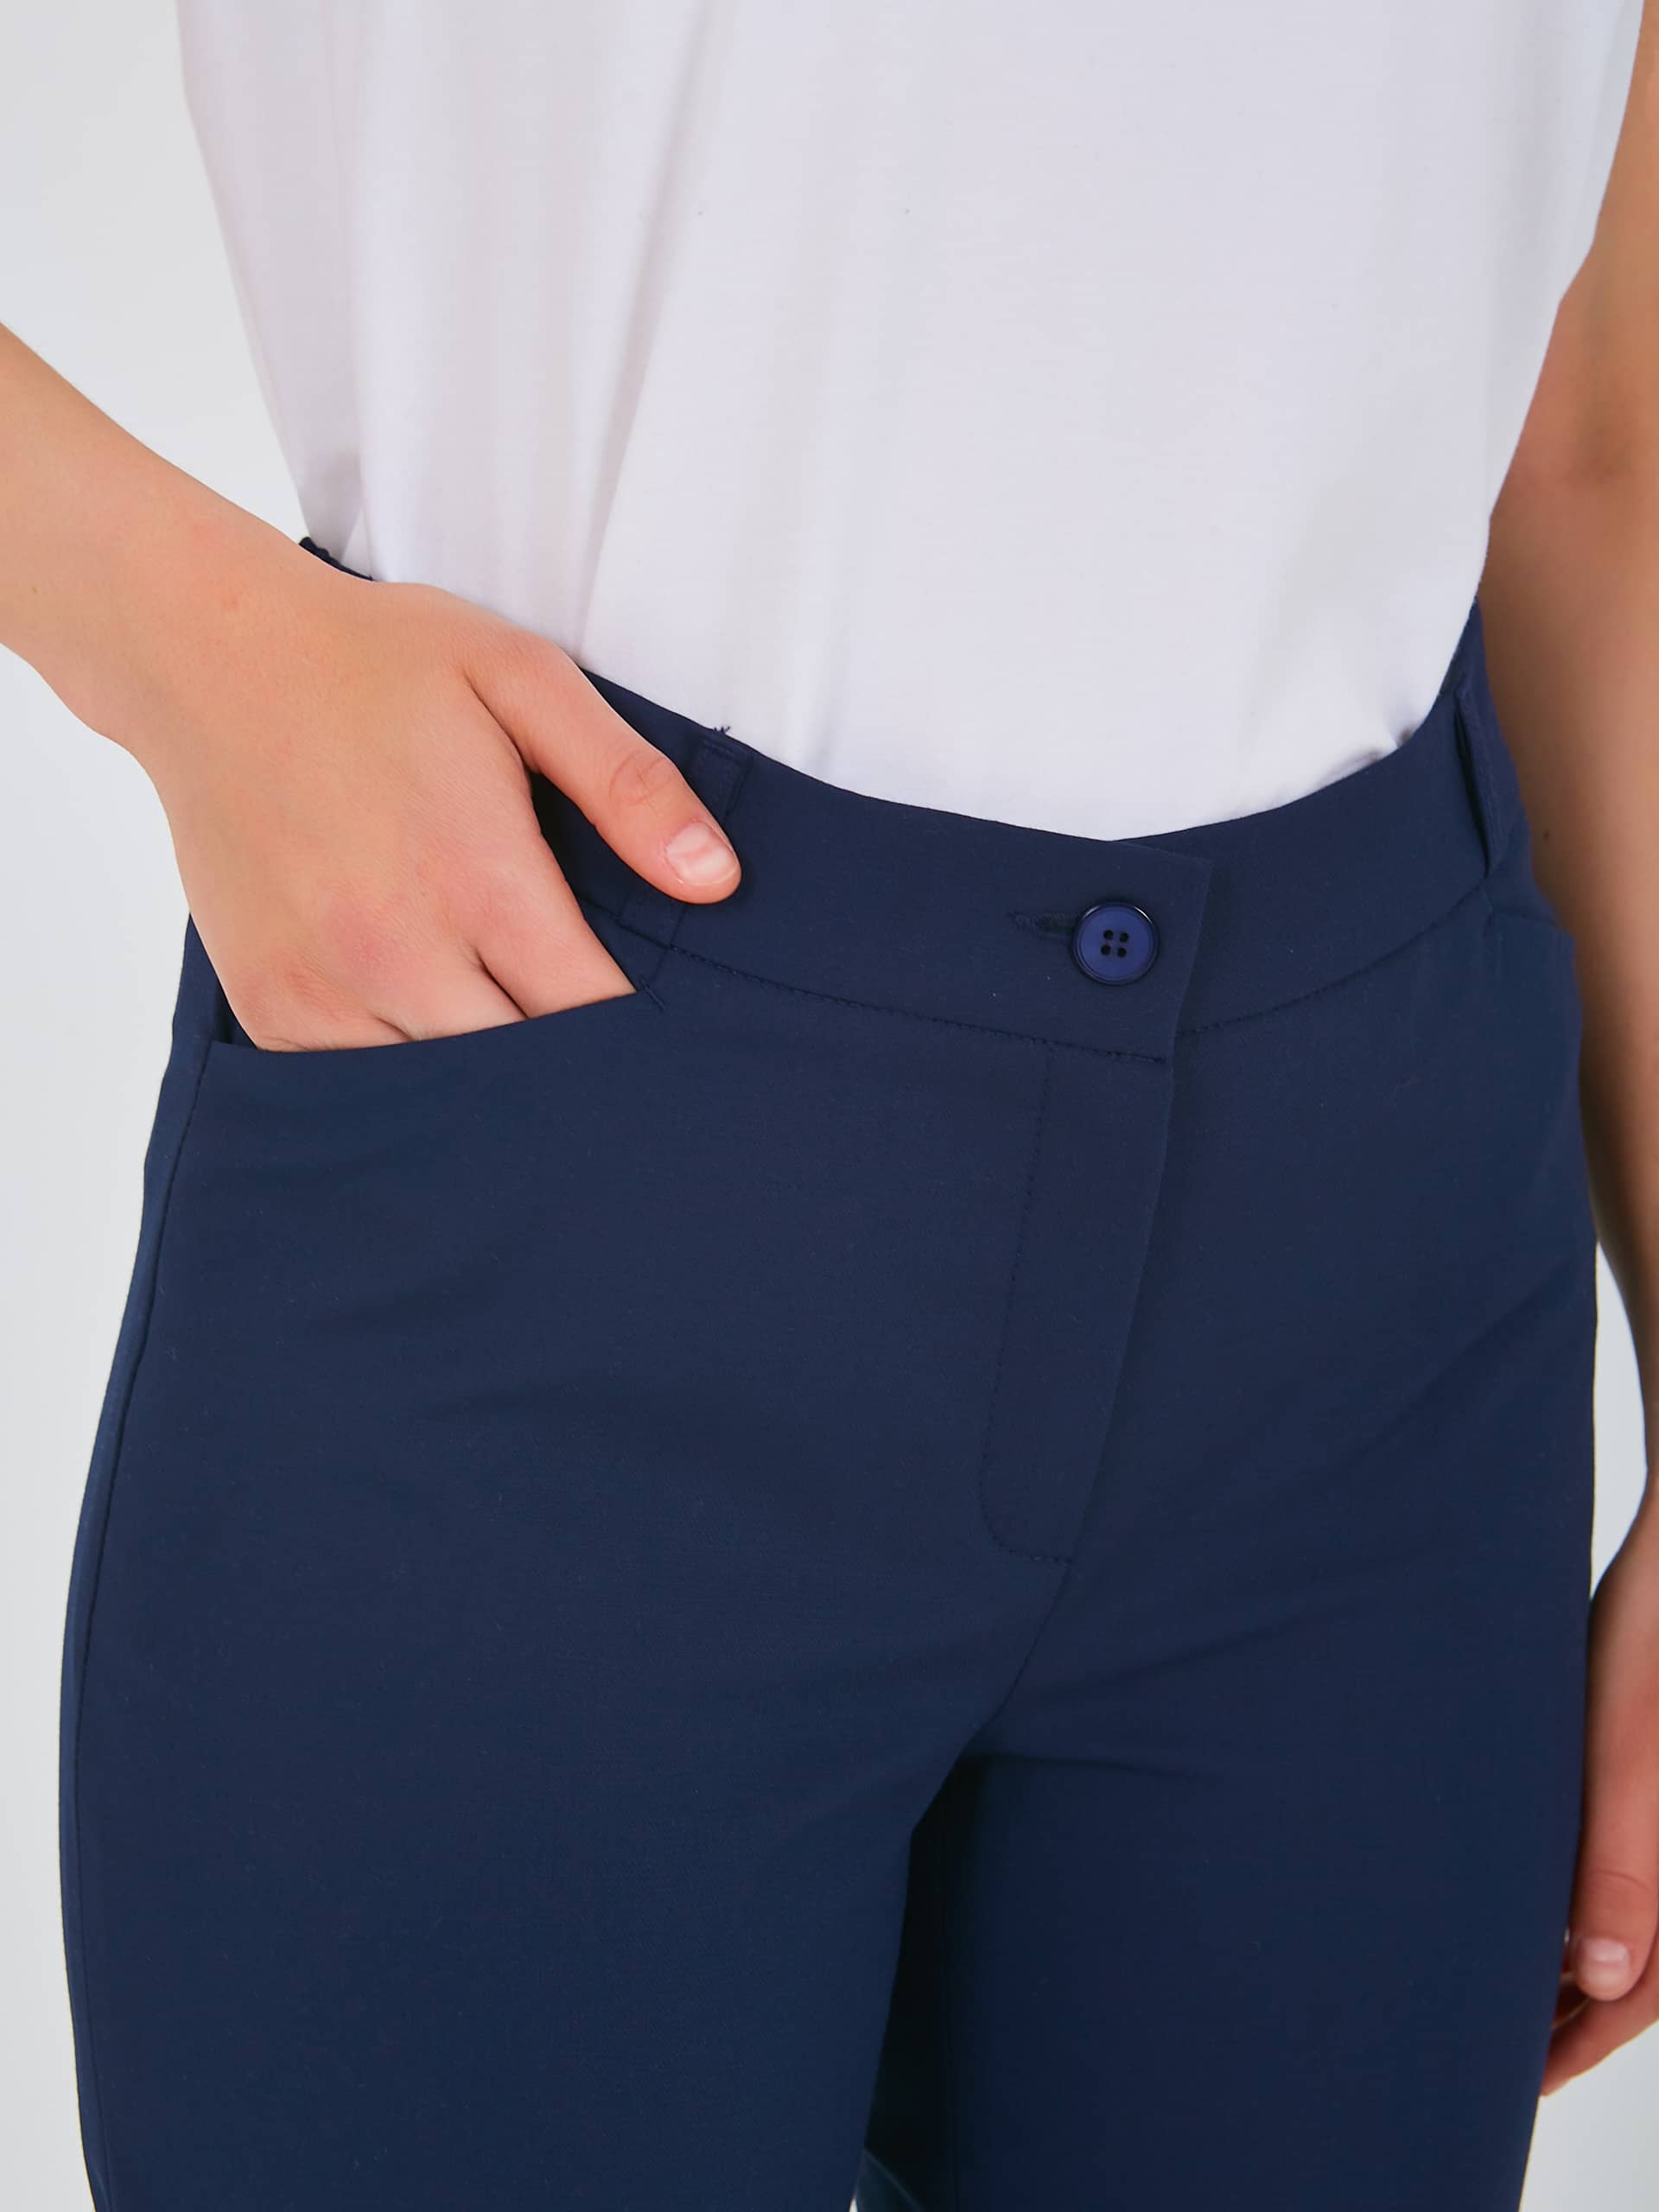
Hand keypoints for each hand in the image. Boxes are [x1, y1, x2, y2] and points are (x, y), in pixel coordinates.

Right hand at [128, 545, 739, 1049]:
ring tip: (523, 1039)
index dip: (638, 1031)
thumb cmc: (377, 664)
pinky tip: (439, 1033)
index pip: (592, 1015)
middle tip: (607, 1049)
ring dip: (491, 1082)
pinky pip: (361, 1087)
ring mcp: (323, 988)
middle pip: (523, 1072)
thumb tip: (716, 883)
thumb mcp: (523, 679)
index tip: (665, 1027)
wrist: (206, 659)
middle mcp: (396, 949)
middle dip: (574, 1067)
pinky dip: (408, 1074)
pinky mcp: (270, 1008)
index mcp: (477, 876)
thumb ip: (628, 783)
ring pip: (442, 1095)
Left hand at [1541, 1491, 1658, 2092]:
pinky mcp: (1640, 1780)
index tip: (1513, 2086)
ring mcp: (1656, 1817)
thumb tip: (1597, 1974)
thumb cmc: (1650, 1642)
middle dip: (1568, 2016)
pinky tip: (1529, 1891)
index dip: (1573, 2050)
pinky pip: (1619, 1865)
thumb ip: (1619, 1869)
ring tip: (1496, 1983)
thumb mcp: (1625, 1758)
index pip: (1633, 1998)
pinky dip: (1579, 1900)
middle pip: (1633, 1970)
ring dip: (1570, 1959)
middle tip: (1492, 2050)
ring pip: (1624, 1920)